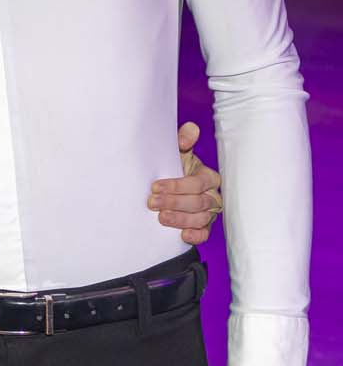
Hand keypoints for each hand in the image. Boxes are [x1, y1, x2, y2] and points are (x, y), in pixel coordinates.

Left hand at [148, 121, 222, 244]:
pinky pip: (204, 234)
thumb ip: (183, 142)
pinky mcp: (204, 228)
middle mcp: (212, 195)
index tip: (155, 186)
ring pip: (200, 218)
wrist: (169, 190)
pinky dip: (195, 236)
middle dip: (174, 202)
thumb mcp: (177, 154)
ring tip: (161, 218)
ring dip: (181, 219)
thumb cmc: (175, 169)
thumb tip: (190, 130)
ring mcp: (209, 213)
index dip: (176, 185)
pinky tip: (182, 235)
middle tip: (152, 202)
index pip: (196, 183)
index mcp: (207, 177)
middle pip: (198, 202)